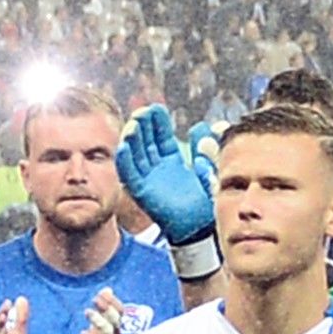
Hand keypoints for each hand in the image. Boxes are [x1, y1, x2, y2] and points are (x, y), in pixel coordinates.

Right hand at [115, 105, 215, 245]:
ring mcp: (148, 179)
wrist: (201, 226)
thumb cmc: (205, 199)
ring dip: (132, 139)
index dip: (158, 123)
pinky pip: (129, 175)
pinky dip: (124, 161)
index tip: (156, 107)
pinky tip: (124, 147)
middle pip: (146, 142)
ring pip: (135, 155)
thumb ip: (205, 147)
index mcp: (172, 161)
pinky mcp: (141, 192)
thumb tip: (203, 125)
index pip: (161, 136)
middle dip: (143, 126)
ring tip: (133, 125)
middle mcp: (157, 168)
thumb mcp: (208, 167)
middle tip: (142, 111)